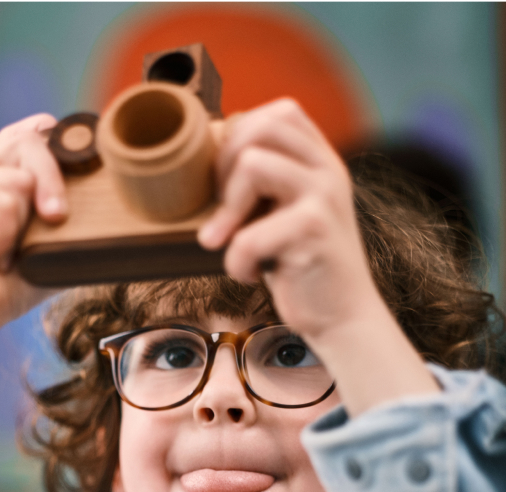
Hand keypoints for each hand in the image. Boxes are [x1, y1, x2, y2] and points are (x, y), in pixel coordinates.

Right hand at [0, 113, 66, 344]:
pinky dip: (3, 238)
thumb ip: (69, 230)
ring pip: (20, 181)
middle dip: (53, 180)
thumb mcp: (48, 255)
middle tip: (56, 219)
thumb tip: (115, 226)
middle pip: (29, 142)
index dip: (52, 139)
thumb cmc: (3, 290)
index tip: (76, 162)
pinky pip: (2, 203)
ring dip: (19, 229)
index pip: (28, 135)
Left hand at [198, 99, 385, 342]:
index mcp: (321, 160)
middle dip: (224, 169)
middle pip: (258, 128)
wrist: (343, 317)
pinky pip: (249, 235)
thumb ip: (264, 183)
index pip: (276, 114)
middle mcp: (327, 169)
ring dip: (227, 212)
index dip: (239, 142)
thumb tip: (208, 156)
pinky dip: (236, 262)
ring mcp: (324, 196)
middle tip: (224, 213)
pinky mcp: (314, 230)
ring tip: (231, 244)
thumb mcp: (284, 213)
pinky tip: (250, 275)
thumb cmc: (302, 267)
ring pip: (252, 164)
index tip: (229, 187)